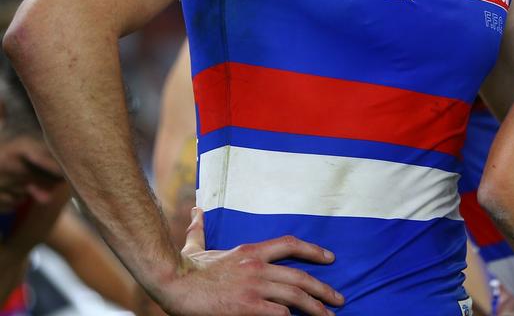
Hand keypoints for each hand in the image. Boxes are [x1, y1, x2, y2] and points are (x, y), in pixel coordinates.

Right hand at [153, 208, 344, 315]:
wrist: (172, 282)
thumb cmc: (184, 268)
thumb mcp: (196, 245)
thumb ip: (200, 229)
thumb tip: (196, 211)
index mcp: (250, 250)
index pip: (290, 244)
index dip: (313, 250)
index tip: (330, 258)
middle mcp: (257, 266)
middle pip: (300, 276)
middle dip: (323, 289)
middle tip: (339, 299)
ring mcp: (253, 286)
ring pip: (295, 296)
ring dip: (315, 308)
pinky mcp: (246, 307)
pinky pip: (278, 313)